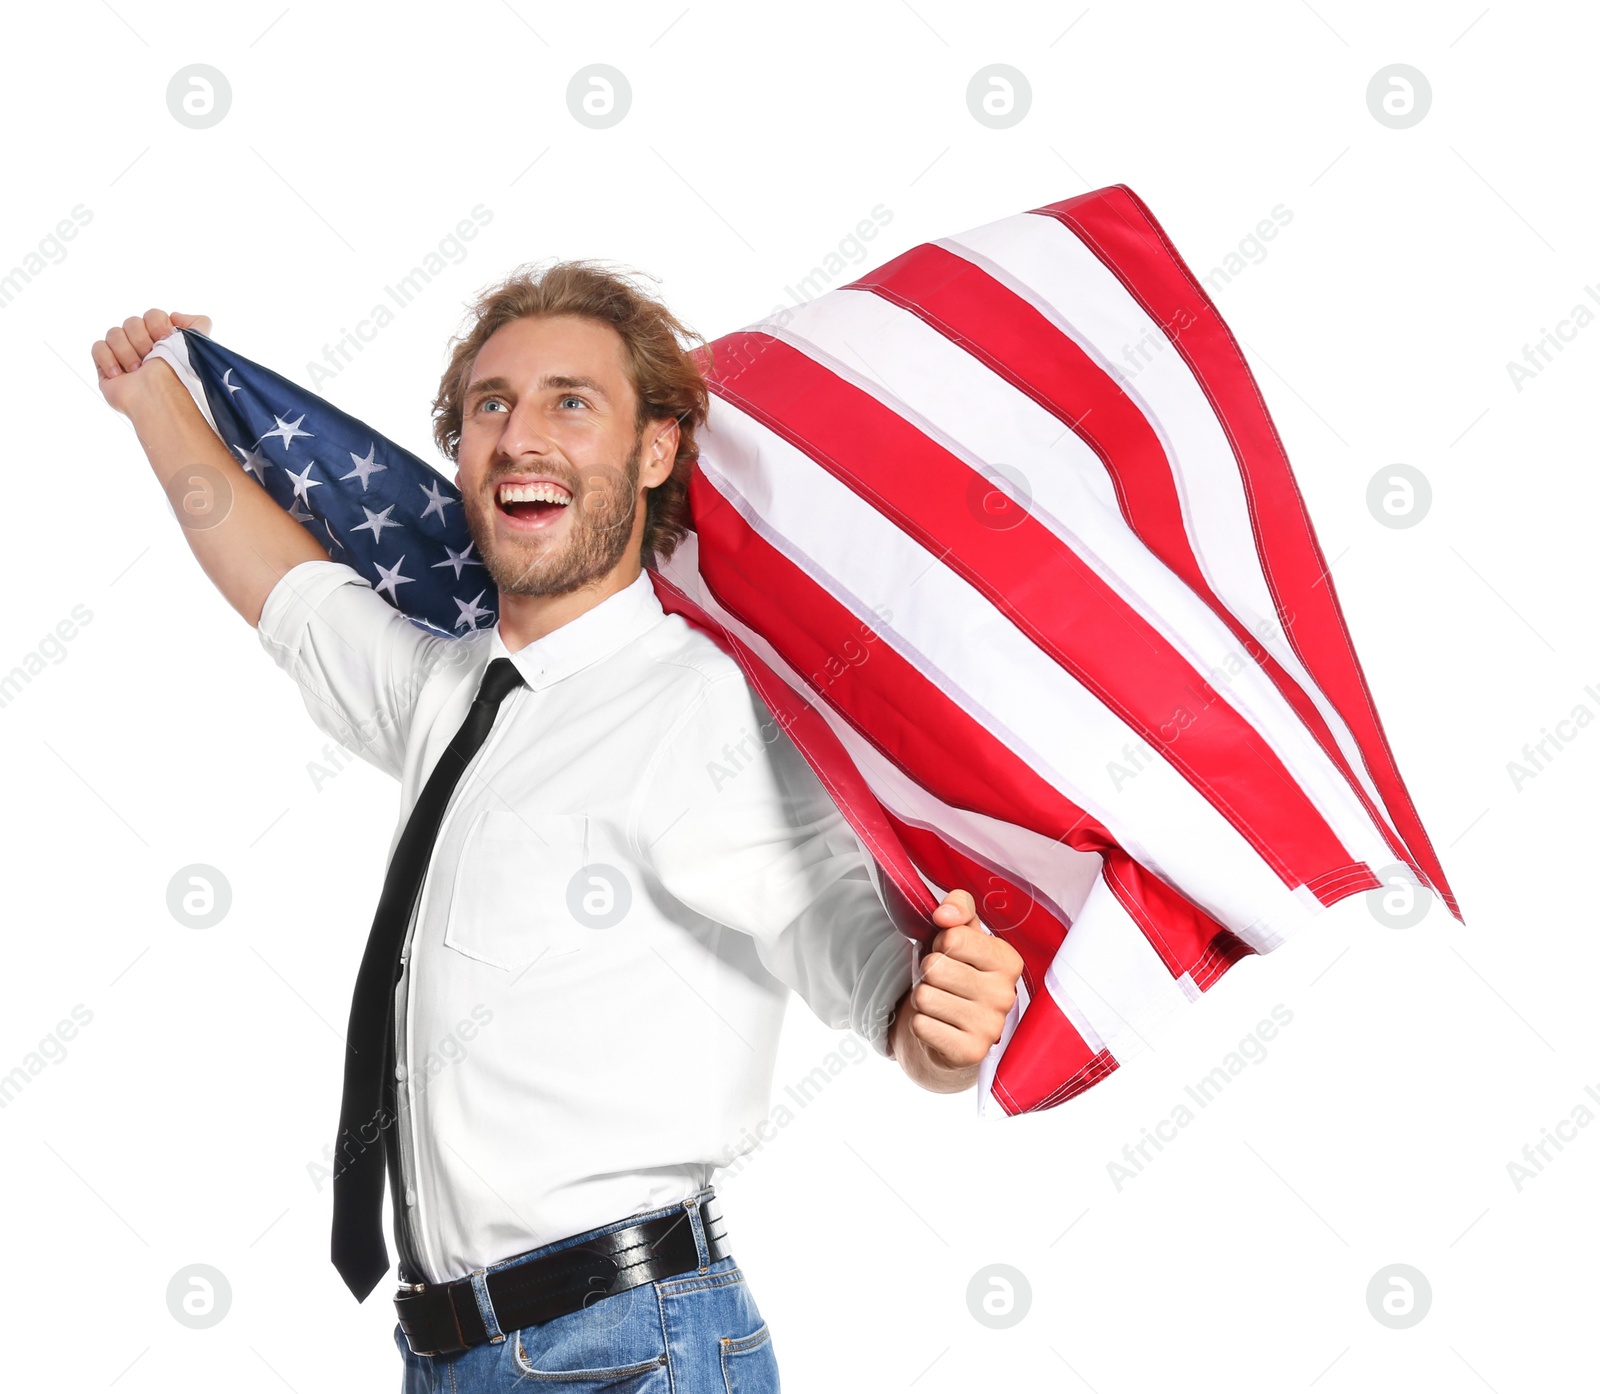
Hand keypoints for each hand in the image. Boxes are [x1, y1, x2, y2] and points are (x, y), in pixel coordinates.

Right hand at [92, 308, 210, 416]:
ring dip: (127, 352)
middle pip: (131, 322)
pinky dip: (108, 359)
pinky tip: (120, 374)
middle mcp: (143, 345)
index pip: (152, 315)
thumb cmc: (178, 374)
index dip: (156, 324)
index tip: (165, 339)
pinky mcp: (106, 366)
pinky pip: (98, 347)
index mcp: (162, 339)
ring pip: (113, 333)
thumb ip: (199, 324)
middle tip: (150, 357)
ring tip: (137, 370)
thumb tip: (175, 315)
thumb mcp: (198, 346)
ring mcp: (123, 354)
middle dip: (141, 340)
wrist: (158, 396)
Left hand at [890, 889, 1024, 1090]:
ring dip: (923, 997)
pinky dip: (921, 1023)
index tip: (949, 953)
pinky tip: (940, 1024)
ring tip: (940, 1002)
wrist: (958, 1029)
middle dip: (928, 972)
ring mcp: (991, 1027)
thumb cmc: (959, 972)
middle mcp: (1005, 995)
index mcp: (1008, 961)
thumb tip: (945, 915)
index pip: (953, 938)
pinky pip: (921, 1026)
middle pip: (935, 968)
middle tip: (942, 982)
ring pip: (924, 997)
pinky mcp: (971, 1052)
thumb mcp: (962, 933)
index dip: (940, 943)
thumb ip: (958, 907)